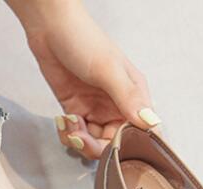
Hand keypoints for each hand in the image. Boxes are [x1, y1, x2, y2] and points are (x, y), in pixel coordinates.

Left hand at [9, 0, 159, 158]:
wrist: (51, 28)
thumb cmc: (83, 40)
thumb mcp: (108, 70)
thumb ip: (129, 98)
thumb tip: (151, 122)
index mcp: (133, 96)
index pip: (137, 133)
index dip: (123, 144)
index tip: (107, 143)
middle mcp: (116, 106)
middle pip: (112, 144)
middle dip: (94, 146)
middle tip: (80, 136)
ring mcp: (95, 110)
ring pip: (92, 143)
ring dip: (78, 140)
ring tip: (69, 123)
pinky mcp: (77, 111)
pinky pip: (76, 135)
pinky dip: (68, 134)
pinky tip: (62, 120)